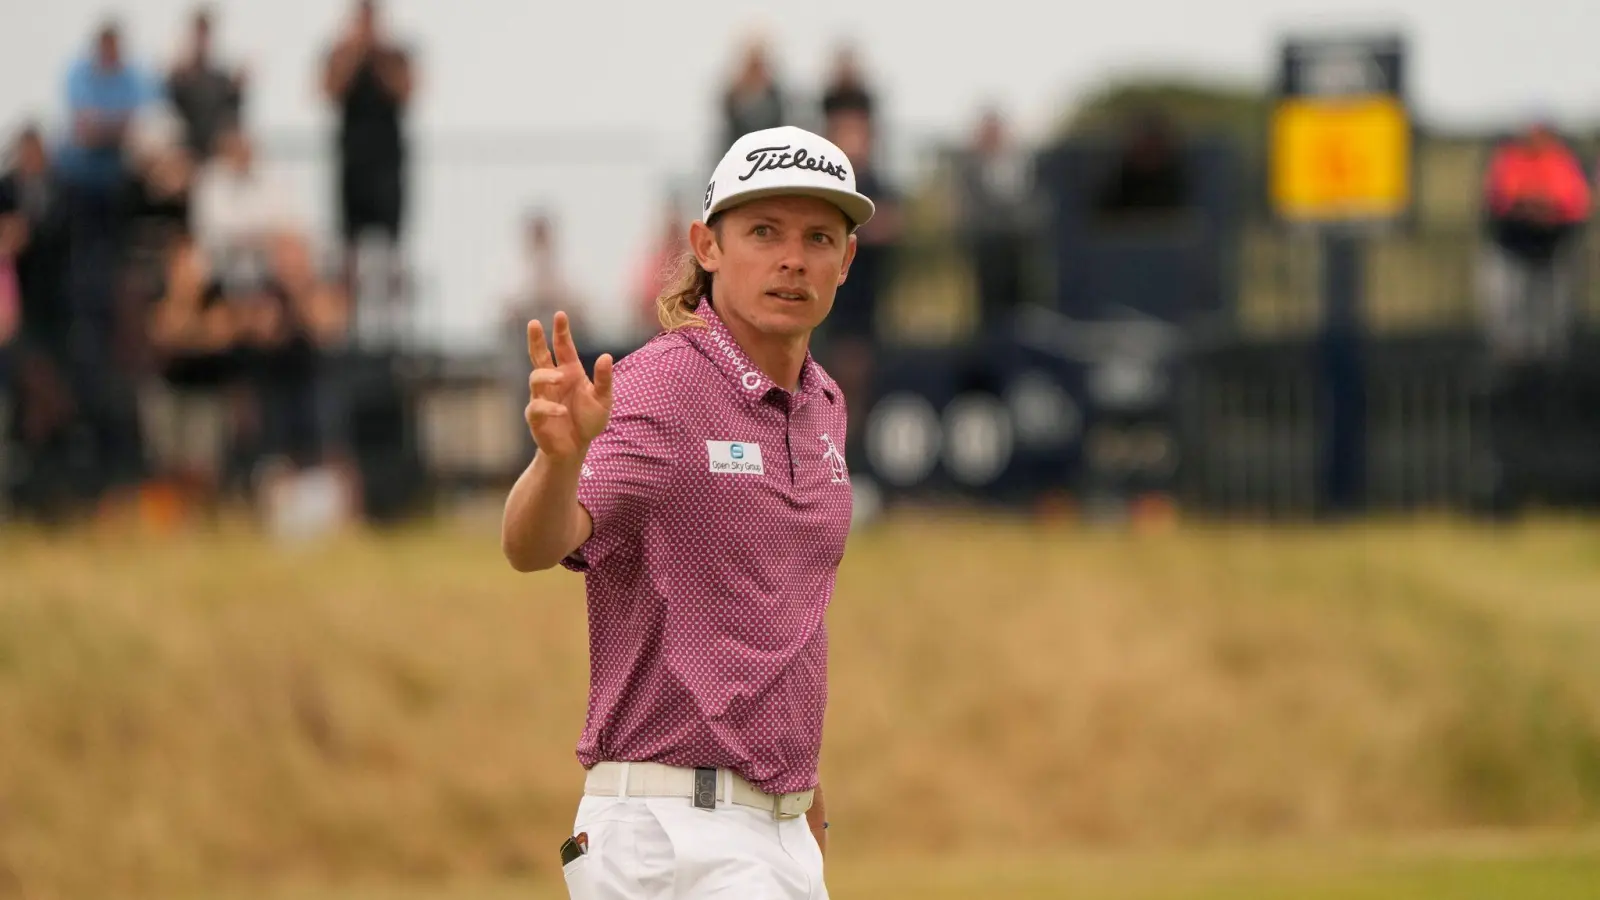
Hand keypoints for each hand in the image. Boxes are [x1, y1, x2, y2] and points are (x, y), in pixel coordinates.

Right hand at [525, 311, 612, 460]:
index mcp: (570, 372)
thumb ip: (604, 380)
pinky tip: (562, 411)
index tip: (560, 315)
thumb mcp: (603, 399)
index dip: (561, 332)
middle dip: (536, 340)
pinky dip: (548, 407)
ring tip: (561, 378)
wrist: (576, 448)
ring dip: (547, 376)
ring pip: (535, 378)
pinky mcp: (536, 416)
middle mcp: (554, 381)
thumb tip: (606, 356)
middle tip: (534, 323)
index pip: (563, 348)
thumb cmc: (588, 420)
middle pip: (539, 356)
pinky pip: (536, 407)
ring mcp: (542, 397)